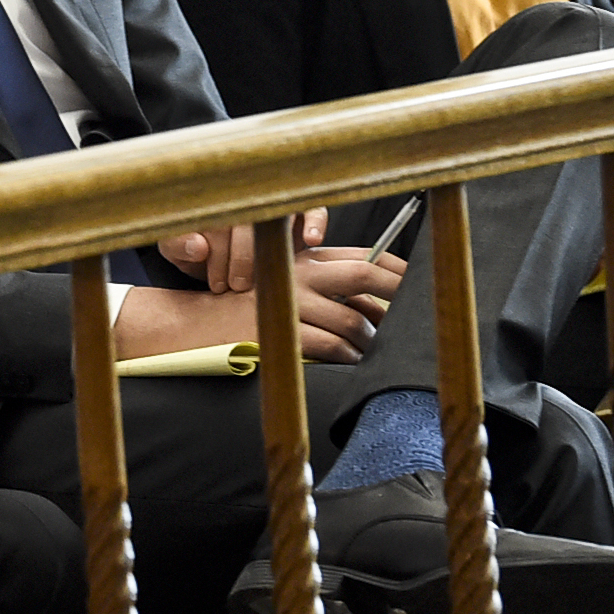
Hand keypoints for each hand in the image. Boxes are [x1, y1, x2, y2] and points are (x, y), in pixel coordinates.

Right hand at [112, 243, 395, 366]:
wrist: (195, 323)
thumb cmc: (243, 306)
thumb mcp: (280, 281)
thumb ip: (321, 282)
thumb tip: (373, 298)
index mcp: (302, 257)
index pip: (362, 255)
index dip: (395, 269)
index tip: (418, 282)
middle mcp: (299, 272)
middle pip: (364, 275)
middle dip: (397, 295)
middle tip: (413, 317)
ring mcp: (291, 301)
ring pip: (353, 318)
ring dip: (371, 338)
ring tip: (372, 349)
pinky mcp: (283, 331)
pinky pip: (329, 344)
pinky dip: (346, 354)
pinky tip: (348, 359)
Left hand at [158, 209, 329, 293]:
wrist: (214, 251)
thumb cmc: (194, 248)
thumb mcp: (175, 249)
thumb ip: (177, 246)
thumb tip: (199, 247)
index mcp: (211, 199)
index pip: (217, 219)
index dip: (217, 254)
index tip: (218, 285)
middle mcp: (243, 194)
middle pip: (249, 220)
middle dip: (243, 257)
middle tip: (238, 287)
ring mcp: (273, 200)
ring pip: (277, 216)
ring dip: (274, 245)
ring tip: (271, 270)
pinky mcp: (300, 208)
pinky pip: (313, 207)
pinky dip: (315, 220)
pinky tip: (311, 240)